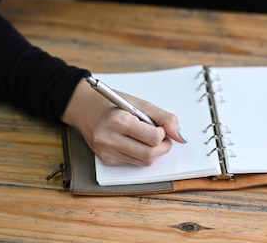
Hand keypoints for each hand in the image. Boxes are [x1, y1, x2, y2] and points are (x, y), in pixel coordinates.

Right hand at [61, 79, 186, 165]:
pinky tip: (132, 141)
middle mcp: (109, 139)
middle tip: (160, 135)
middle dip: (162, 146)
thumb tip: (181, 137)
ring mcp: (106, 153)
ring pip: (144, 162)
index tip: (160, 126)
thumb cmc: (113, 104)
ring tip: (145, 136)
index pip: (153, 138)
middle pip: (149, 155)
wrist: (85, 108)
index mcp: (118, 121)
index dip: (163, 133)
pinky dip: (140, 154)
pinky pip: (134, 163)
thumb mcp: (140, 104)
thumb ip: (164, 118)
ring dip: (152, 151)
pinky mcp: (107, 160)